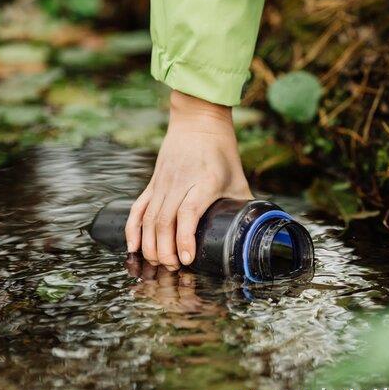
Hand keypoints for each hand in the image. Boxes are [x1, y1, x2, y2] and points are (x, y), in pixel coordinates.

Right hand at [125, 90, 251, 270]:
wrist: (198, 122)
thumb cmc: (222, 152)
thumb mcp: (238, 178)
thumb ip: (243, 205)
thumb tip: (255, 231)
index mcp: (204, 182)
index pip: (188, 213)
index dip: (185, 238)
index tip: (187, 258)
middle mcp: (180, 183)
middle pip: (164, 221)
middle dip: (165, 250)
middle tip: (174, 268)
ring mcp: (162, 183)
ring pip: (149, 218)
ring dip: (151, 245)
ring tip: (159, 263)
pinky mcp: (153, 183)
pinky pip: (138, 209)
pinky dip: (133, 230)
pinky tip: (134, 248)